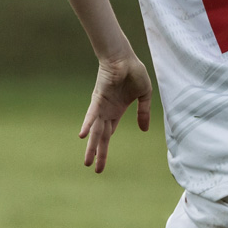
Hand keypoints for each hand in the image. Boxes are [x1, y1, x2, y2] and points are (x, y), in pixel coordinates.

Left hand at [79, 53, 151, 173]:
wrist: (124, 57)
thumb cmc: (133, 72)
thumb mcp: (144, 96)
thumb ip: (143, 113)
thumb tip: (144, 130)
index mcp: (116, 112)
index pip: (109, 134)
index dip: (105, 149)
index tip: (101, 164)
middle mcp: (106, 112)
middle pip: (102, 137)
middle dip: (98, 153)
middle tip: (94, 170)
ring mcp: (101, 106)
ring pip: (96, 130)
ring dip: (92, 146)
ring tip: (87, 162)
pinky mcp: (99, 99)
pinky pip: (93, 114)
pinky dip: (88, 124)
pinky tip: (83, 135)